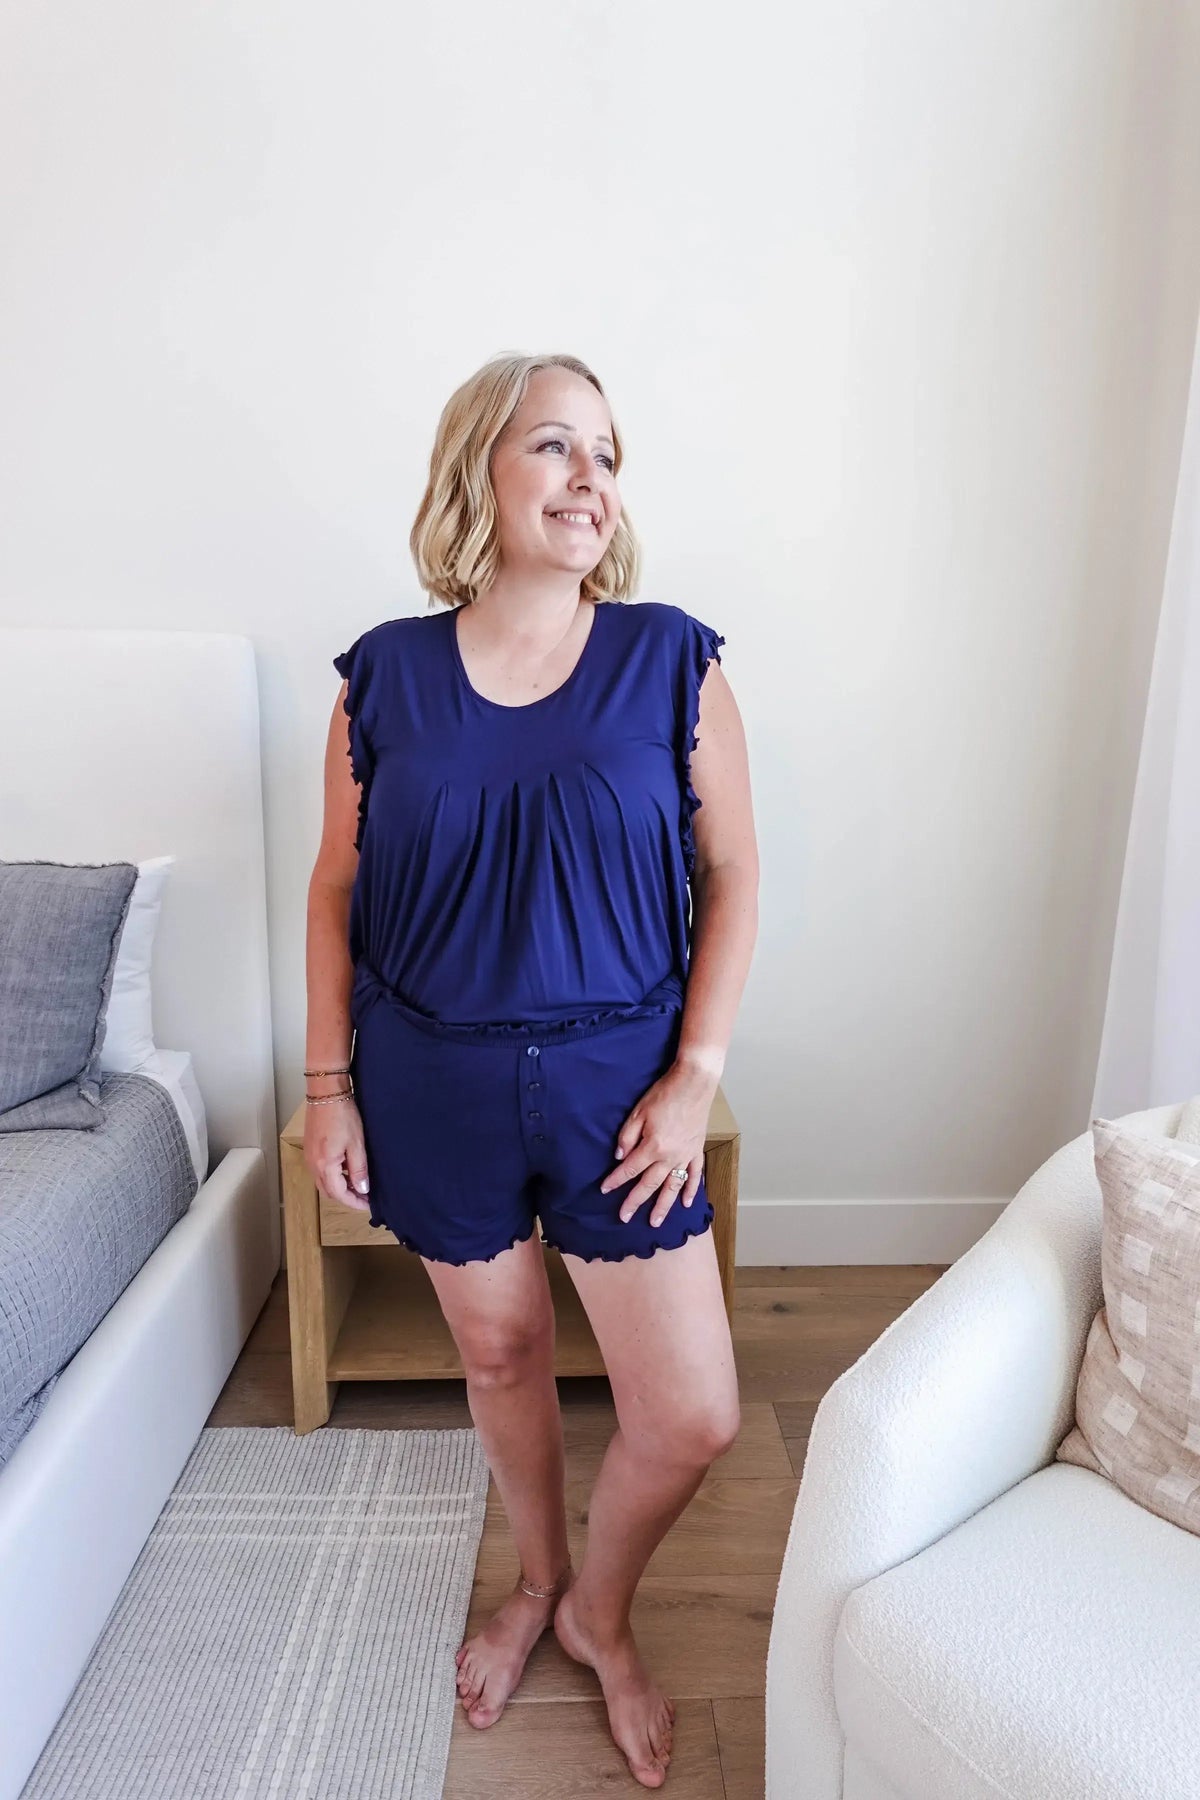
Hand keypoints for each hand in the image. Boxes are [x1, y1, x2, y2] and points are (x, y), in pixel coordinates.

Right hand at [303, 1097, 371, 1212]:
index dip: (354, 1202)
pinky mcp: (310, 1148)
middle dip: (346, 1197)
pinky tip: (346, 1168)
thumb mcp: (356, 1144)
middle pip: (328, 1191)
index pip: (339, 1194)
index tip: (368, 1205)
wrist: (326, 1093)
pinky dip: (333, 1175)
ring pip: (323, 1181)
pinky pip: (320, 1170)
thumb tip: (362, 1189)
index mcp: (325, 1166)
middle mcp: (313, 1165)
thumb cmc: (342, 1116)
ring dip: (339, 1186)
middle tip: (364, 1197)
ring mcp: (309, 1156)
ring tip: (357, 1183)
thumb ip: (359, 1169)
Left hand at [599, 1060, 715, 1228]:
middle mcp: (670, 1156)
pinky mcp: (696, 1150)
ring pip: (673, 1186)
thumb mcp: (638, 1112)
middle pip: (649, 1184)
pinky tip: (686, 1203)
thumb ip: (627, 1136)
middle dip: (635, 1202)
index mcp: (652, 1146)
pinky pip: (695, 1175)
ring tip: (655, 1222)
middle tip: (624, 1217)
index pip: (630, 1169)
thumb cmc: (664, 1094)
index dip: (616, 1180)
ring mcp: (685, 1155)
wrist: (693, 1083)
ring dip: (663, 1206)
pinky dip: (691, 1190)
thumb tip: (620, 1157)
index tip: (604, 1189)